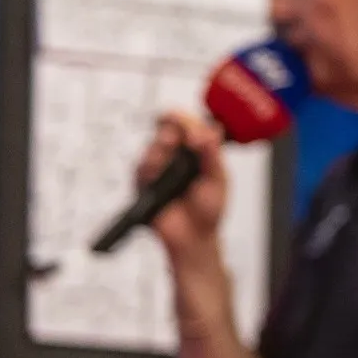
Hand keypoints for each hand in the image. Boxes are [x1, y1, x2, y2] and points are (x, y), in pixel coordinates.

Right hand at [136, 111, 227, 255]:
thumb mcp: (217, 178)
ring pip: (153, 146)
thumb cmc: (209, 208)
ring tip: (169, 163)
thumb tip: (206, 133)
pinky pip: (140, 169)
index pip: (188, 123)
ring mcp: (158, 168)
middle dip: (171, 128)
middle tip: (177, 141)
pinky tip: (156, 174)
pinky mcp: (143, 184)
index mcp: (196, 148)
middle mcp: (175, 154)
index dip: (187, 120)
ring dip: (161, 150)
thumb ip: (212, 155)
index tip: (192, 132)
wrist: (194, 237)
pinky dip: (149, 169)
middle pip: (166, 127)